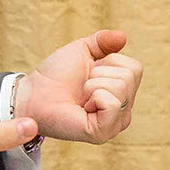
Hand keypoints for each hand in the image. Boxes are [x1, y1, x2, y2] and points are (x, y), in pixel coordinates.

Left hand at [20, 29, 142, 143]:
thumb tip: (122, 36)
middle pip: (129, 77)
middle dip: (100, 73)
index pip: (135, 68)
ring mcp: (115, 124)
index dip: (109, 62)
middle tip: (82, 87)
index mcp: (123, 94)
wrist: (33, 93)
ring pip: (121, 87)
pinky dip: (94, 97)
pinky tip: (82, 108)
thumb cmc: (56, 75)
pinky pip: (112, 103)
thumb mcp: (82, 50)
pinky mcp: (103, 133)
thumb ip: (103, 41)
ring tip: (80, 97)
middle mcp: (124, 111)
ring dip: (93, 85)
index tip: (90, 73)